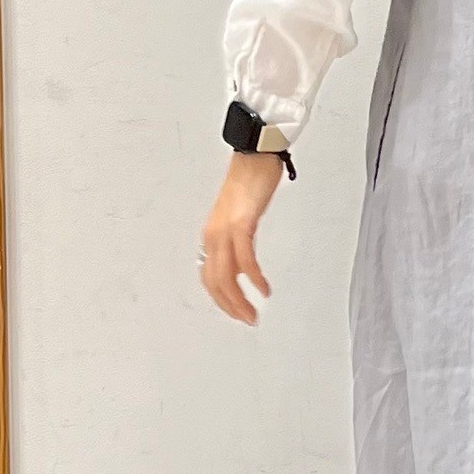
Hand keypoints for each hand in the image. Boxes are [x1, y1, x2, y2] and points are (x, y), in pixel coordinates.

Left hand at [201, 151, 286, 323]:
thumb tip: (245, 262)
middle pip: (215, 282)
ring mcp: (225, 230)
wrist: (254, 154)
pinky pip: (245, 259)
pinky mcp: (242, 223)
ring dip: (240, 299)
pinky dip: (255, 278)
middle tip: (247, 319)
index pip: (209, 276)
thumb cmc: (250, 179)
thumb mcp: (241, 215)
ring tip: (253, 313)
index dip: (221, 299)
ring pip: (226, 276)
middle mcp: (213, 234)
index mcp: (211, 234)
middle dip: (230, 306)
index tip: (236, 311)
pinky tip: (263, 289)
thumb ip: (240, 239)